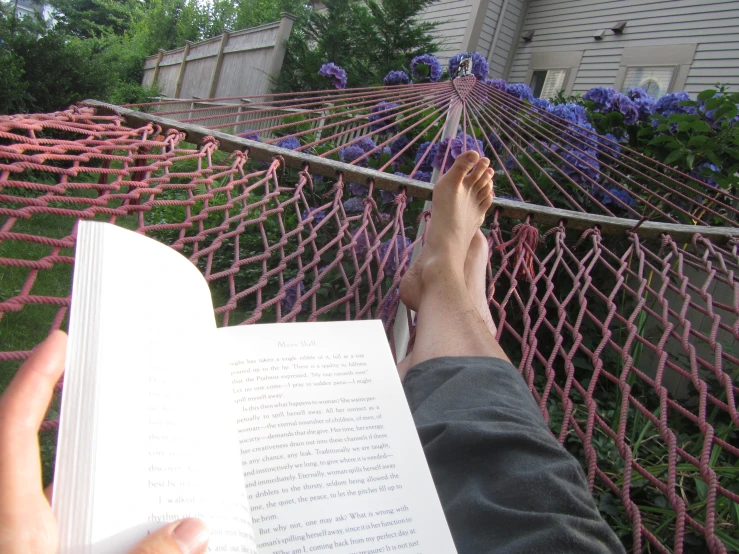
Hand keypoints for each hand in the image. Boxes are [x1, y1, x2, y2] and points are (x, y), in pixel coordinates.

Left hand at [0, 331, 209, 553]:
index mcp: (16, 520)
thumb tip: (195, 529)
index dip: (35, 380)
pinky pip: (82, 520)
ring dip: (109, 472)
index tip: (60, 341)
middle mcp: (20, 521)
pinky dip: (113, 513)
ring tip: (157, 449)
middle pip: (47, 449)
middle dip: (87, 414)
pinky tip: (151, 519)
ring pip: (70, 491)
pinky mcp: (49, 552)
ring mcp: (35, 539)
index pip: (15, 429)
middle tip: (129, 384)